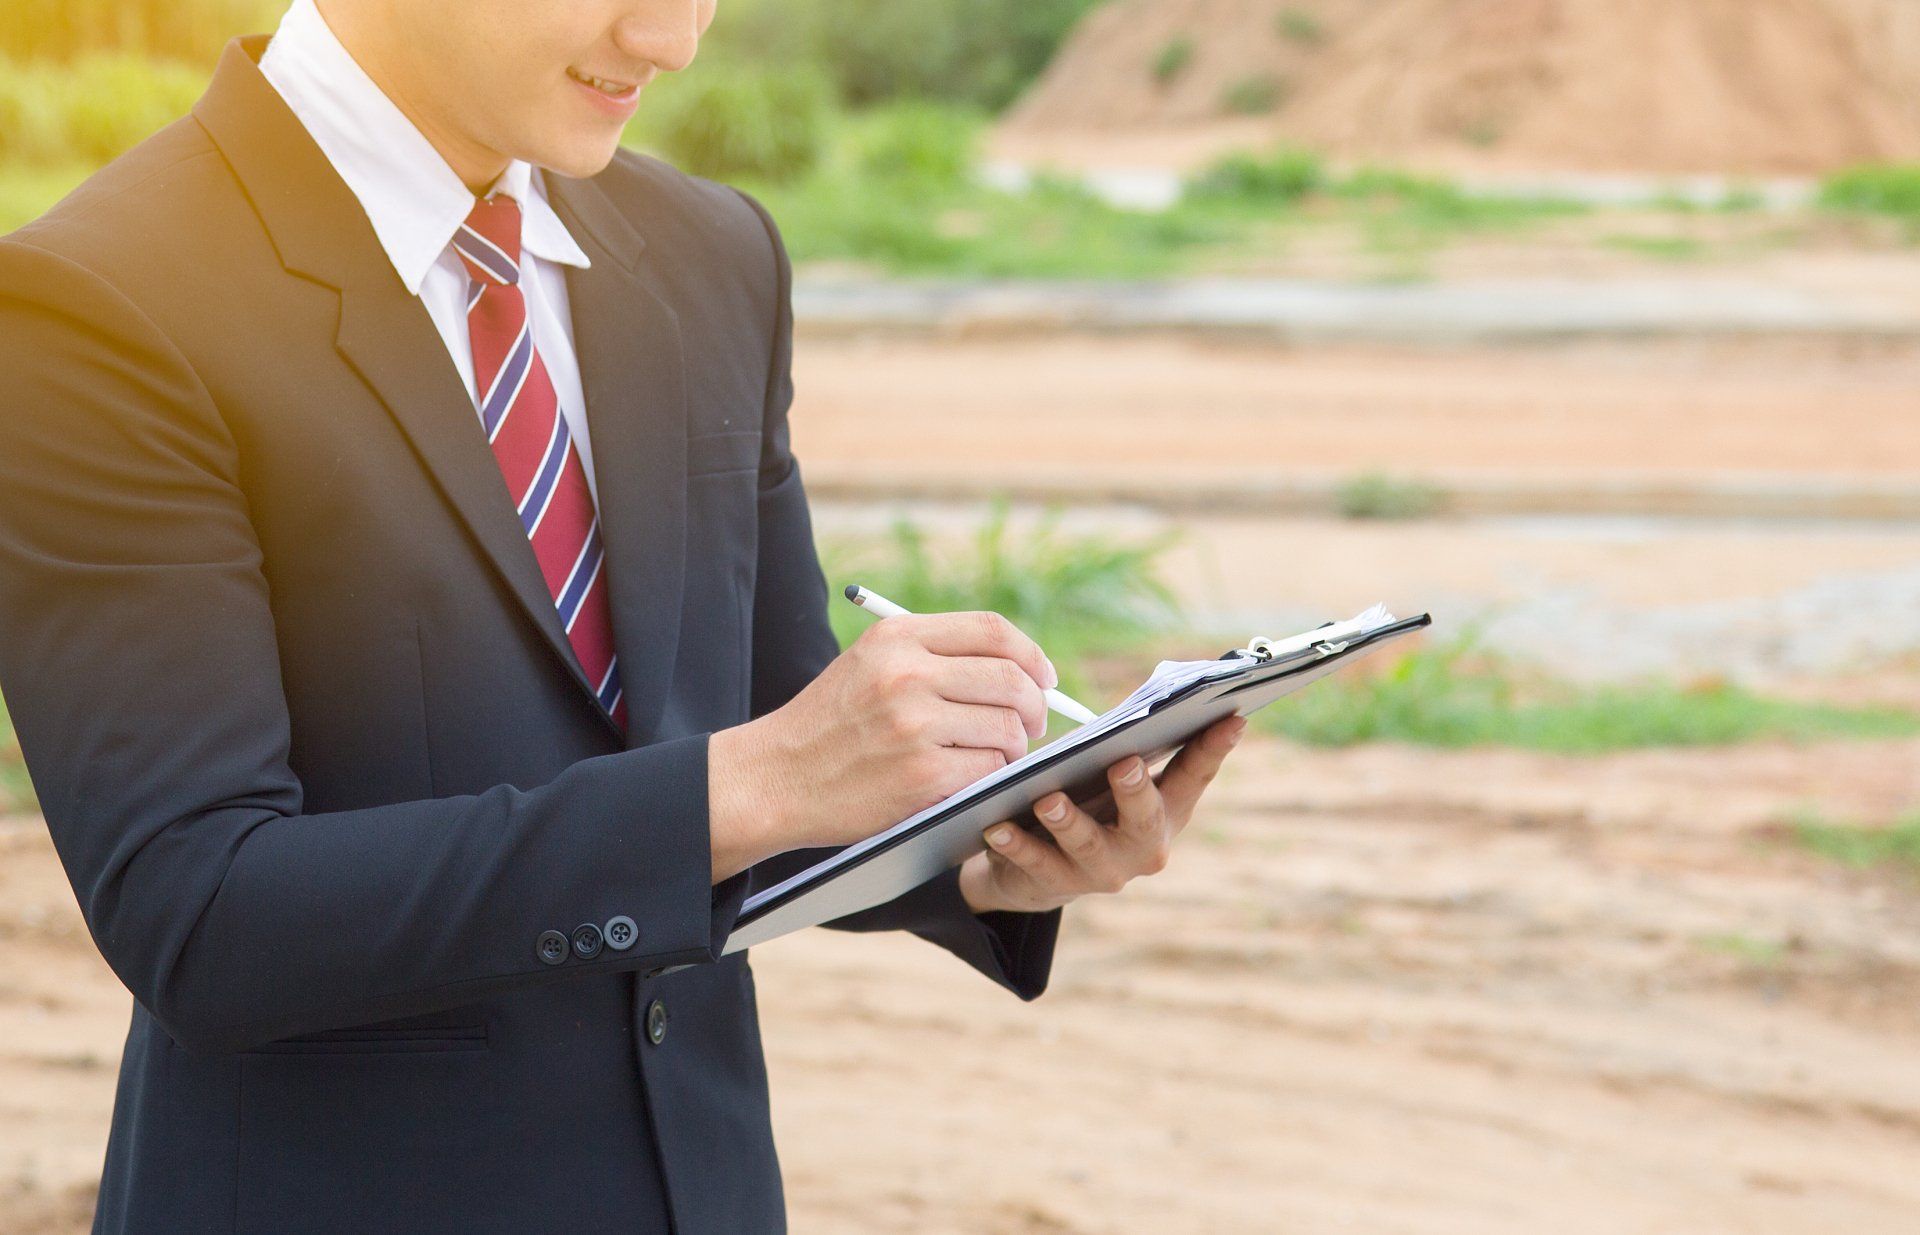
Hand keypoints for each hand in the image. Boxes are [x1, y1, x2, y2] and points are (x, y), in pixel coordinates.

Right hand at [708, 612, 1054, 880]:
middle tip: (1033, 724)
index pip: (992, 630)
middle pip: (1009, 677)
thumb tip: (1017, 668)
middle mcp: (907, 673)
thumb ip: (932, 655)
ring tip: (997, 755)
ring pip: (1006, 727)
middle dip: (1034, 705)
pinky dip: (992, 775)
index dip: (1030, 655)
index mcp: (896, 638)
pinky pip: (989, 767)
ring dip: (1014, 746)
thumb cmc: (830, 724)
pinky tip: (972, 777)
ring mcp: (915, 724)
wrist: (775, 778)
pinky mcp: (923, 774)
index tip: (1044, 678)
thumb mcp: (868, 665)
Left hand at [956, 713, 1247, 914]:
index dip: (1215, 748)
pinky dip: (1016, 844)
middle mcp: (1142, 845)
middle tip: (1124, 764)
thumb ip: (1132, 743)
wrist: (1040, 870)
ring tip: (1048, 800)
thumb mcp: (1111, 773)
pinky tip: (996, 826)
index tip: (1232, 717)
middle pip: (1145, 818)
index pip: (1195, 775)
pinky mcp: (1055, 885)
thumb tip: (1155, 698)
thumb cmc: (1089, 799)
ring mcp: (1101, 870)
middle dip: (1135, 791)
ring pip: (1087, 846)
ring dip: (1068, 821)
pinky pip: (1035, 864)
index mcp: (1166, 809)